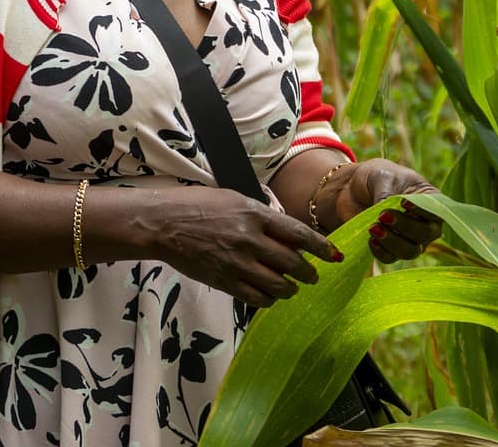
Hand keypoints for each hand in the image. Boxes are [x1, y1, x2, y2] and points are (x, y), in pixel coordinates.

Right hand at [158, 187, 342, 308]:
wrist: (164, 223)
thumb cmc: (196, 205)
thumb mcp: (234, 199)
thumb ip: (260, 216)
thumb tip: (285, 235)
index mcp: (254, 214)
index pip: (298, 233)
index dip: (320, 246)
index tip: (333, 254)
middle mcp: (250, 239)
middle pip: (293, 263)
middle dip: (309, 272)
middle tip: (314, 275)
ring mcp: (237, 263)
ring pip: (278, 285)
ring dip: (291, 288)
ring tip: (293, 287)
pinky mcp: (225, 281)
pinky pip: (257, 298)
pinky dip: (269, 299)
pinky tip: (271, 295)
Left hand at [324, 159, 441, 263]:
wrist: (354, 186)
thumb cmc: (377, 176)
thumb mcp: (383, 177)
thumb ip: (387, 195)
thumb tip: (384, 217)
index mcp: (430, 201)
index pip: (435, 211)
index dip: (421, 211)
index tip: (403, 203)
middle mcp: (426, 224)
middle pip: (424, 235)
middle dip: (404, 227)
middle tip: (383, 215)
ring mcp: (411, 240)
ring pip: (409, 251)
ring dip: (392, 242)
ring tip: (374, 228)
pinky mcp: (392, 249)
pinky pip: (390, 258)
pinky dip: (381, 252)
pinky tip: (371, 240)